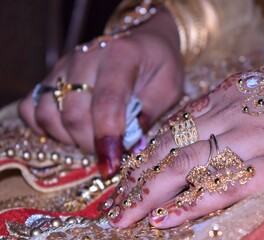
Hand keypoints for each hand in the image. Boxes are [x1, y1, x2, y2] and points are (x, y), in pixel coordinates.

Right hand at [19, 9, 182, 177]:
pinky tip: (68, 131)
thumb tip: (129, 147)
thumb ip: (149, 113)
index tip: (111, 166)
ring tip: (91, 140)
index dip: (106, 138)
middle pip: (73, 113)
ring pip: (48, 113)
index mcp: (122, 56)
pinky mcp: (52, 74)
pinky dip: (44, 126)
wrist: (144, 41)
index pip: (107, 102)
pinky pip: (31, 106)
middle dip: (89, 144)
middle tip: (108, 152)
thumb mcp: (168, 87)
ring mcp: (64, 64)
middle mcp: (87, 57)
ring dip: (67, 138)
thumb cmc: (159, 64)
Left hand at [104, 53, 263, 227]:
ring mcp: (249, 141)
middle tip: (112, 202)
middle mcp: (228, 116)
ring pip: (184, 169)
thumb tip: (193, 126)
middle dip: (135, 179)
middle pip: (167, 151)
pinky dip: (190, 204)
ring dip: (149, 195)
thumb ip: (225, 104)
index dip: (142, 156)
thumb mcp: (256, 87)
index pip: (169, 130)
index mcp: (224, 97)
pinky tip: (165, 219)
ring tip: (124, 216)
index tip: (123, 175)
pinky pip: (222, 187)